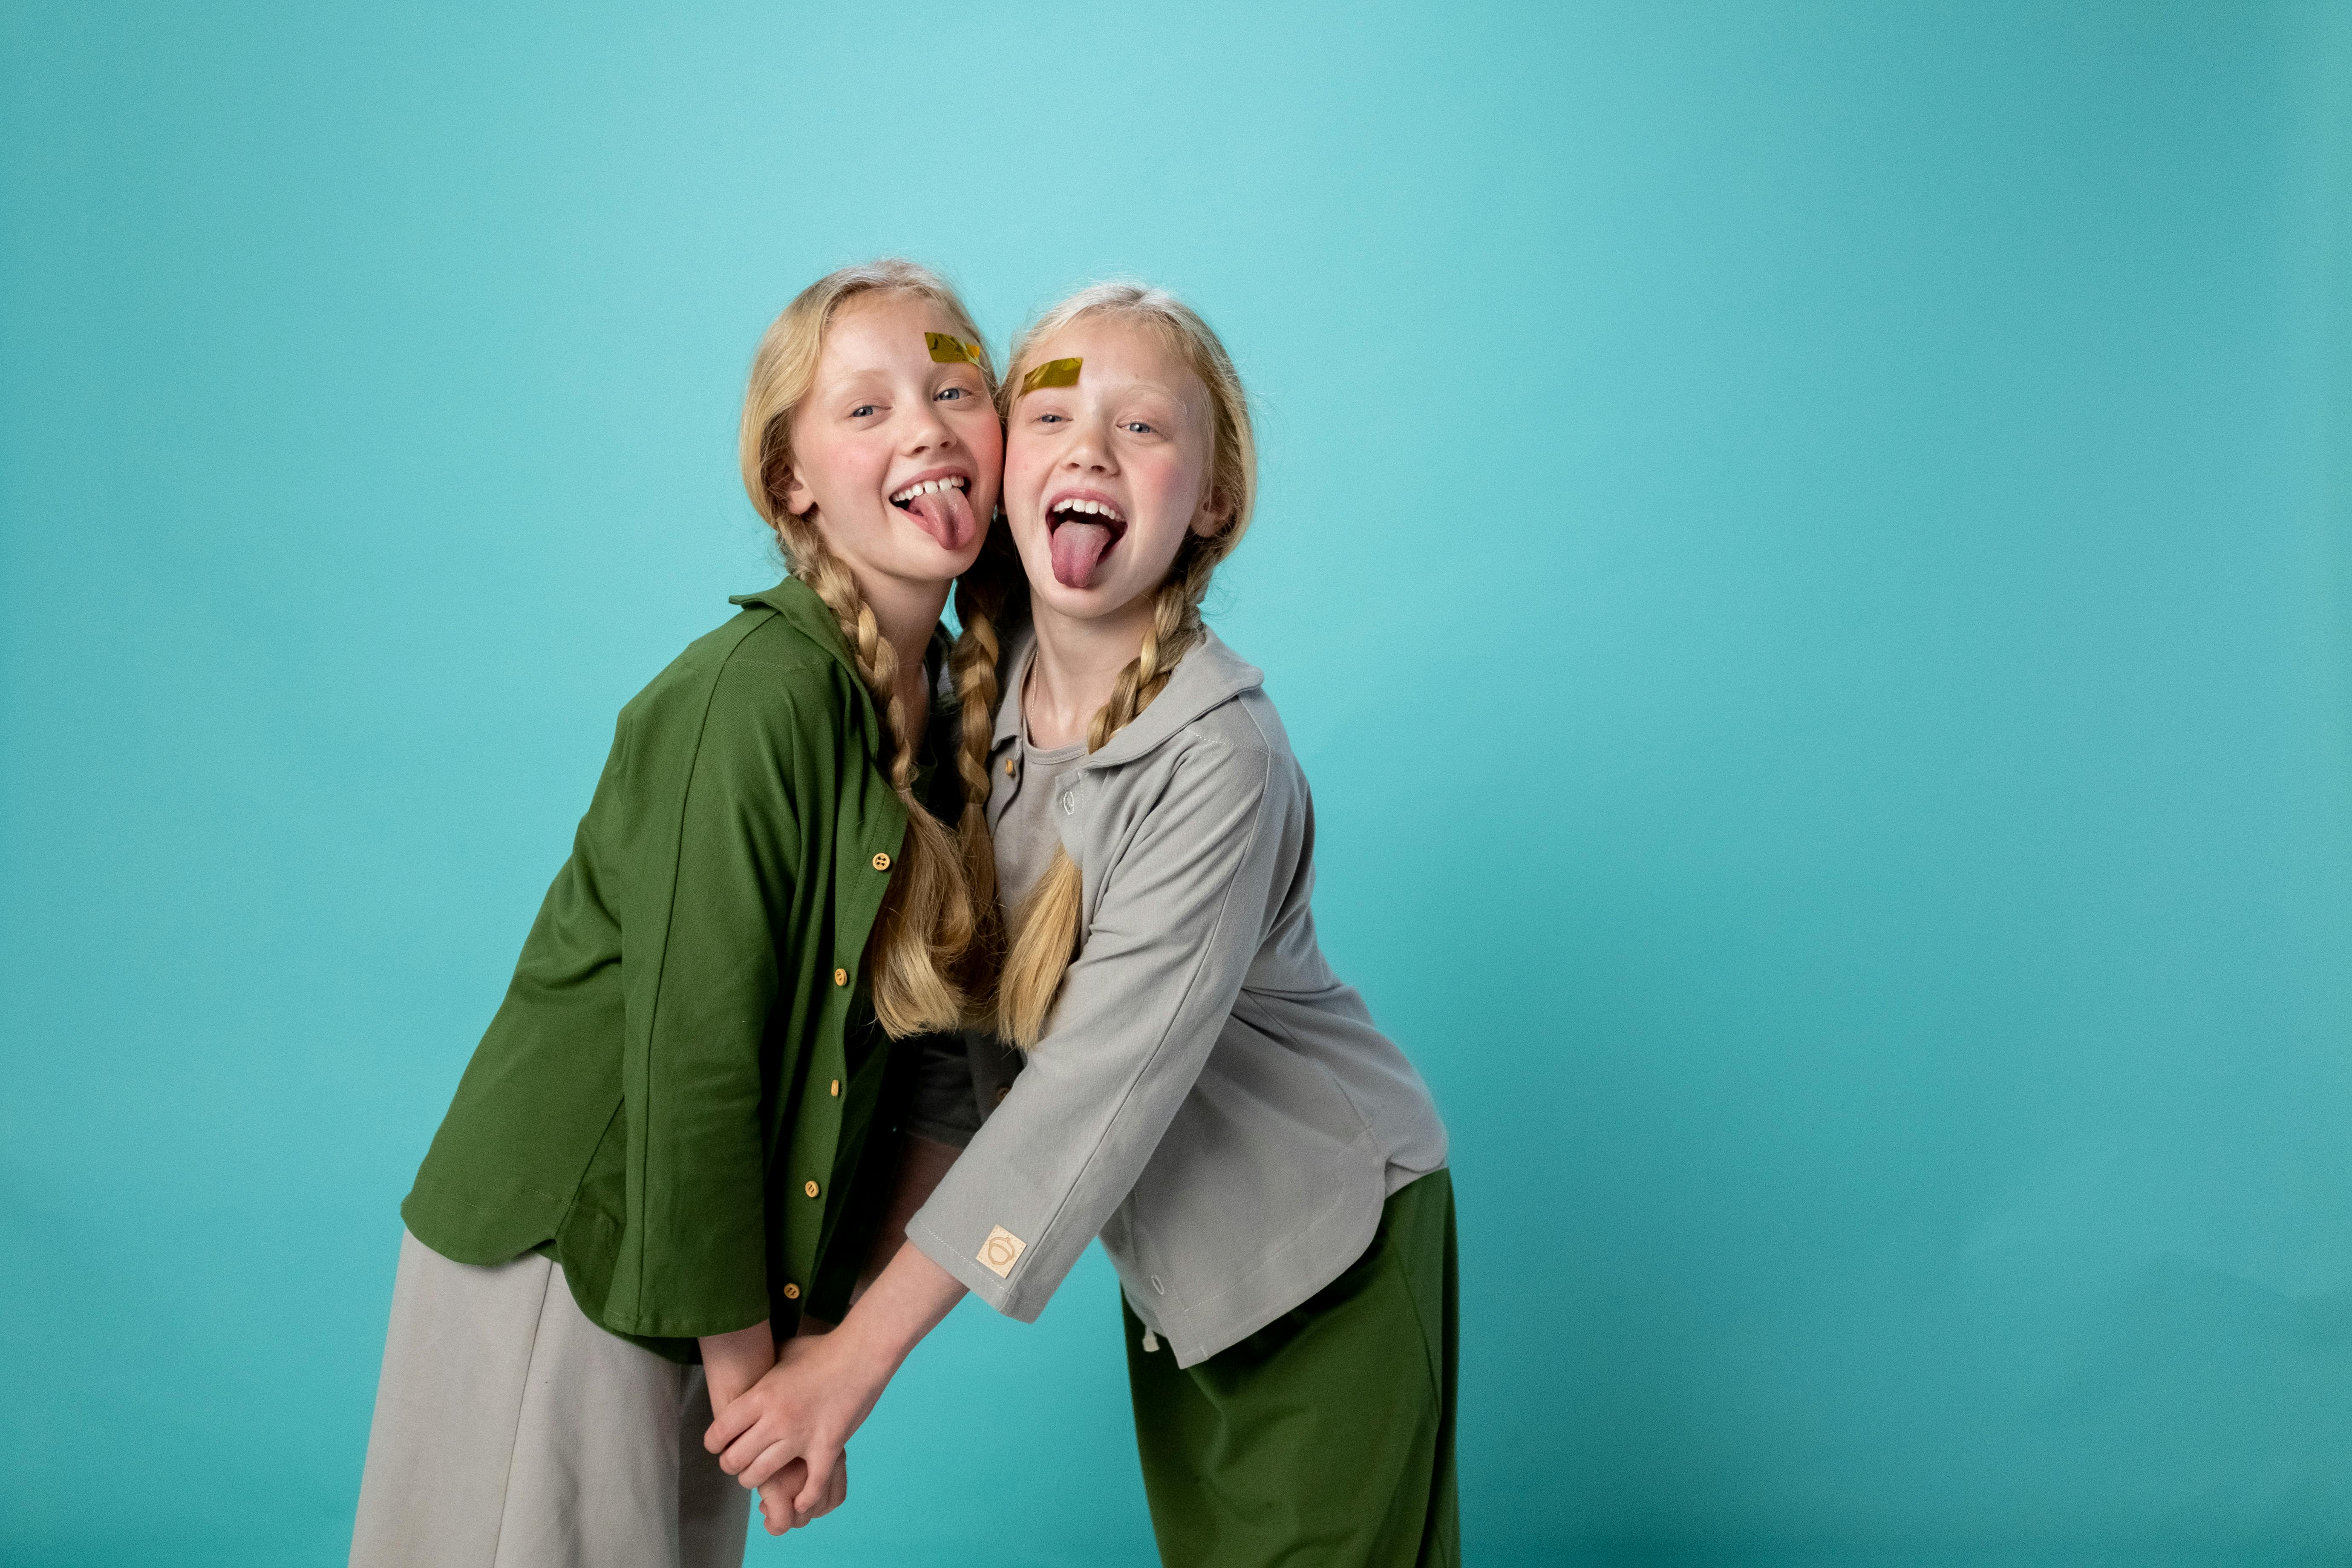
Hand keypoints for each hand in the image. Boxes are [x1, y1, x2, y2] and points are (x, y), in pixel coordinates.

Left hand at [704, 1241, 967, 1519]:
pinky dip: (803, 1499)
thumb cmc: (822, 1349)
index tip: (719, 1445)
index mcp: (760, 1395)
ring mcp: (801, 1436)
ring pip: (761, 1476)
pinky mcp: (827, 1448)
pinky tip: (798, 1502)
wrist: (862, 1353)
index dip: (714, 1444)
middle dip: (733, 1465)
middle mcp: (775, 1419)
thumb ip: (763, 1367)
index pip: (719, 1433)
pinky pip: (811, 1486)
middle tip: (740, 1462)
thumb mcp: (782, 1352)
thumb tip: (748, 1366)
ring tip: (761, 1476)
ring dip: (757, 1481)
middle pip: (734, 1460)